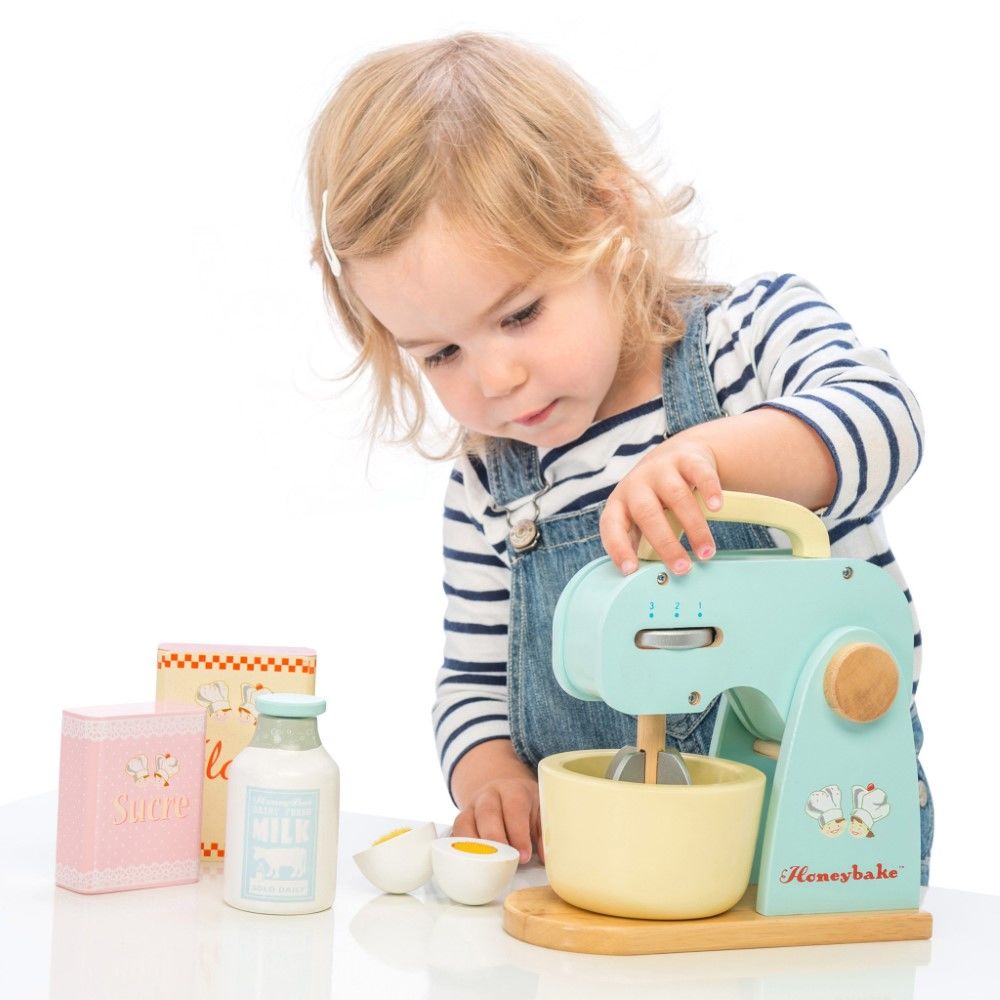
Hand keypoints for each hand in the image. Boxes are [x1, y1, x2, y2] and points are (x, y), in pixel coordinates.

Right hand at [451, 776, 543, 864]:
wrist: (501, 790)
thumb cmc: (525, 806)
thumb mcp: (540, 811)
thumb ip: (544, 832)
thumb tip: (546, 858)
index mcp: (514, 789)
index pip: (514, 807)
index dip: (518, 832)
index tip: (524, 855)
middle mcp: (489, 795)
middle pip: (487, 812)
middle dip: (495, 838)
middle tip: (505, 859)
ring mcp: (471, 807)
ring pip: (465, 822)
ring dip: (474, 846)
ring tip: (486, 865)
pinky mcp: (460, 821)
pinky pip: (454, 833)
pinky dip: (459, 849)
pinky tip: (469, 863)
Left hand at [600, 435, 722, 575]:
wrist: (677, 455)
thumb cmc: (656, 497)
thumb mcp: (641, 518)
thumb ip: (642, 542)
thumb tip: (650, 578)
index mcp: (619, 503)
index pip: (611, 526)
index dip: (618, 547)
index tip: (630, 570)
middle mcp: (637, 484)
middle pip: (647, 513)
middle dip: (665, 543)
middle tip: (682, 567)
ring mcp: (661, 469)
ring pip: (676, 496)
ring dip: (694, 527)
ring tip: (706, 551)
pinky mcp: (687, 458)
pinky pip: (699, 473)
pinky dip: (709, 490)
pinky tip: (716, 508)